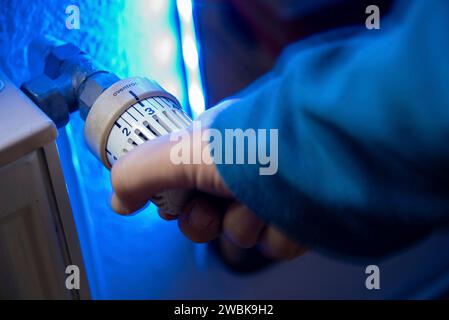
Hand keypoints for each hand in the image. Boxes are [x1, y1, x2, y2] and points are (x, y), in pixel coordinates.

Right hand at [110, 100, 306, 260]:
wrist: (321, 157)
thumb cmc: (253, 143)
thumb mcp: (180, 152)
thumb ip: (139, 173)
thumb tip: (118, 200)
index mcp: (217, 145)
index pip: (182, 182)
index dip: (175, 200)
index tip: (175, 204)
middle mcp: (245, 167)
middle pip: (208, 215)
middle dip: (204, 220)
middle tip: (211, 209)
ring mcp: (273, 192)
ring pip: (242, 231)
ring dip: (244, 223)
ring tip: (259, 200)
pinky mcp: (301, 215)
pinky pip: (276, 242)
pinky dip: (277, 232)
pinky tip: (286, 211)